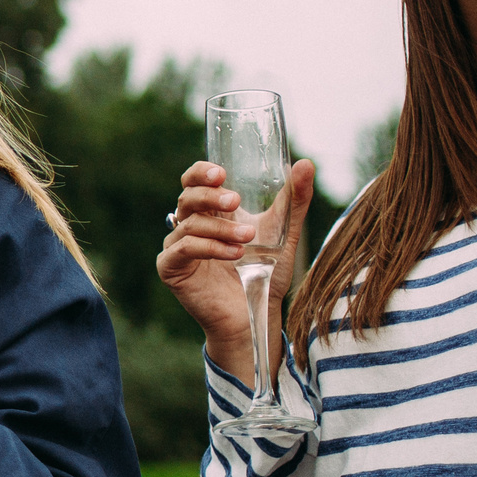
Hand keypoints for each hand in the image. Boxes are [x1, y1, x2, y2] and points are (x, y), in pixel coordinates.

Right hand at [156, 158, 314, 372]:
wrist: (256, 311)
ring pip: (189, 224)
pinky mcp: (170, 268)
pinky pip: (184, 248)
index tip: (221, 172)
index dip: (201, 172)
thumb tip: (307, 164)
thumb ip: (294, 200)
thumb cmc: (265, 273)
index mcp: (210, 212)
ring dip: (220, 228)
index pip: (194, 181)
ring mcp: (177, 246)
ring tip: (247, 238)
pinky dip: (209, 247)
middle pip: (187, 197)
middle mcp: (189, 225)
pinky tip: (233, 254)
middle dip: (210, 196)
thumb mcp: (283, 231)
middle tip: (235, 201)